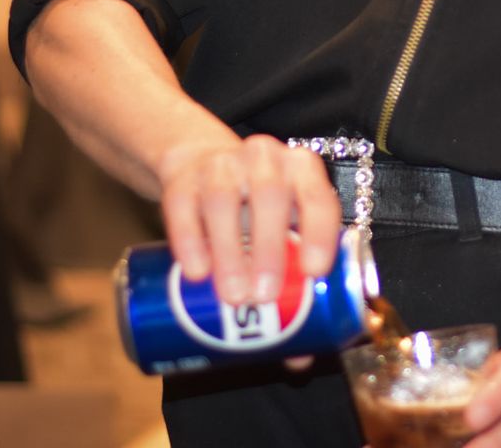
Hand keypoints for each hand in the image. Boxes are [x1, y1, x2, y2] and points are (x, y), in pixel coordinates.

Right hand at [155, 133, 341, 308]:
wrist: (203, 161)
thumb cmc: (257, 203)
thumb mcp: (285, 220)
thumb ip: (295, 264)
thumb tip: (302, 340)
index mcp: (300, 169)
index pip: (317, 197)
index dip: (318, 233)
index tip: (313, 272)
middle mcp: (263, 159)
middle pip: (270, 195)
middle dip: (269, 249)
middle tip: (265, 297)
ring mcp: (221, 165)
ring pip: (223, 200)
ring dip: (229, 251)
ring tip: (233, 295)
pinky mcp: (182, 179)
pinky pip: (183, 205)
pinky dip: (189, 241)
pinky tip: (196, 272)